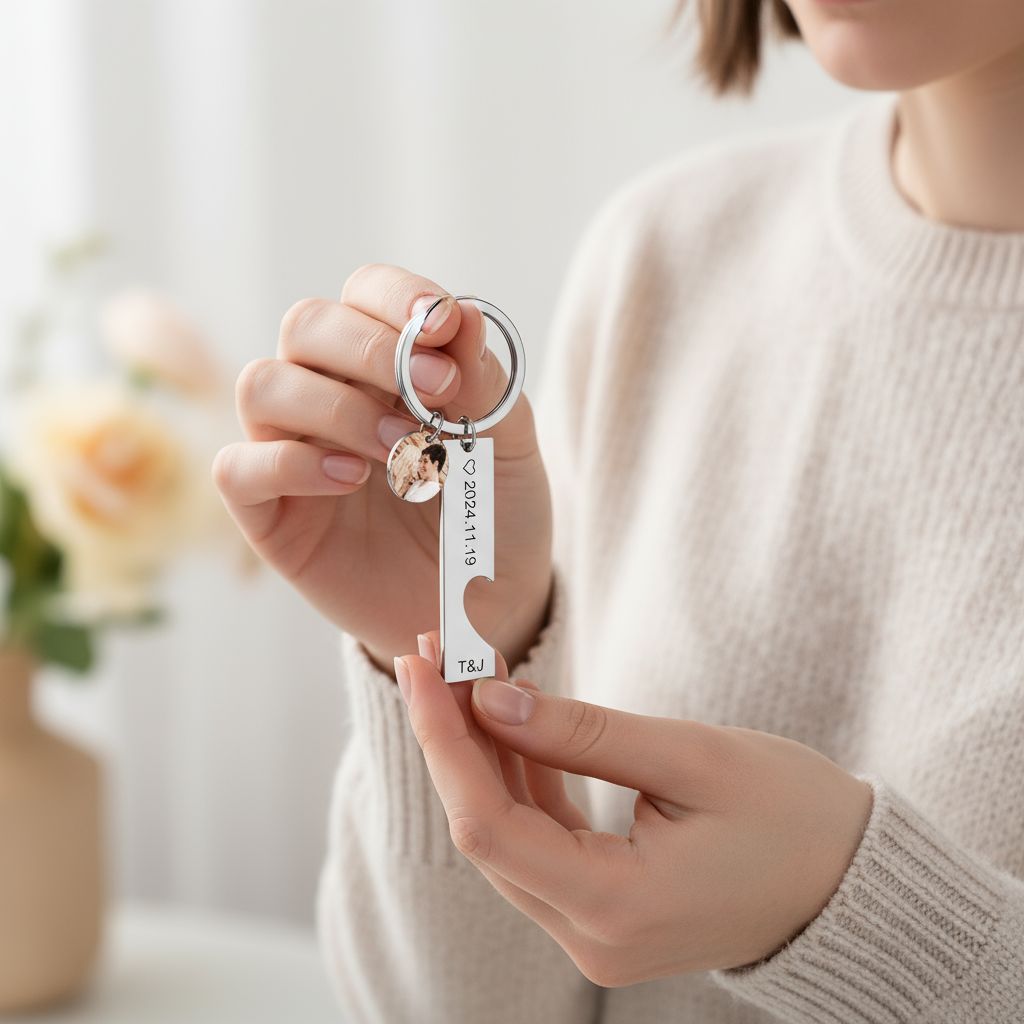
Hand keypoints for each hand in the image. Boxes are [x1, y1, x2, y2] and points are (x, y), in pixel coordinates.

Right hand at [213, 266, 552, 669]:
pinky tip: (351, 481)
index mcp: (387, 368)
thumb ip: (486, 385)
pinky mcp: (270, 514)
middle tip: (433, 391)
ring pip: (262, 386)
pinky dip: (291, 463)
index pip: (364, 294)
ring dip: (335, 407)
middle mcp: (329, 396)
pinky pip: (238, 468)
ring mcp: (293, 452)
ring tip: (402, 449)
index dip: (396, 298)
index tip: (444, 326)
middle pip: (304, 325)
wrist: (488, 608)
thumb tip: (462, 314)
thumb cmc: (495, 517)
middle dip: (367, 347)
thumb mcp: (509, 449)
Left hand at [395, 637, 873, 986]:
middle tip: (437, 654)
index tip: (422, 666)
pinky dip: (523, 778)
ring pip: (508, 833)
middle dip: (453, 736)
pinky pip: (542, 840)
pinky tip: (514, 720)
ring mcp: (597, 931)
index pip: (486, 825)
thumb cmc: (797, 817)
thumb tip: (491, 699)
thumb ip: (584, 732)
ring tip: (469, 673)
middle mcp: (592, 936)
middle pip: (486, 830)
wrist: (856, 885)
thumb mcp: (691, 757)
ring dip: (483, 752)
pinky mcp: (606, 910)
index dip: (443, 741)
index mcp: (615, 907)